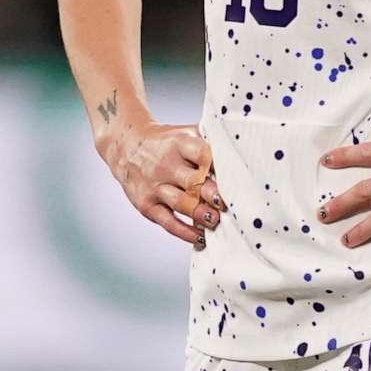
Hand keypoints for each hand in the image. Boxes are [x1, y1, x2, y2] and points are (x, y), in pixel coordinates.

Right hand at [101, 119, 225, 249]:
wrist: (126, 146)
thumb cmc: (166, 142)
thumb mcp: (184, 132)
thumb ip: (209, 138)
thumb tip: (243, 146)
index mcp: (178, 143)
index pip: (201, 154)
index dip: (219, 166)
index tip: (236, 177)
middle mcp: (165, 164)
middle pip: (193, 182)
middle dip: (214, 195)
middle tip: (229, 204)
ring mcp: (154, 186)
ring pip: (181, 203)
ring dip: (201, 215)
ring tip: (217, 221)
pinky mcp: (147, 204)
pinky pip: (168, 222)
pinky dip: (185, 232)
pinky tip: (201, 237)